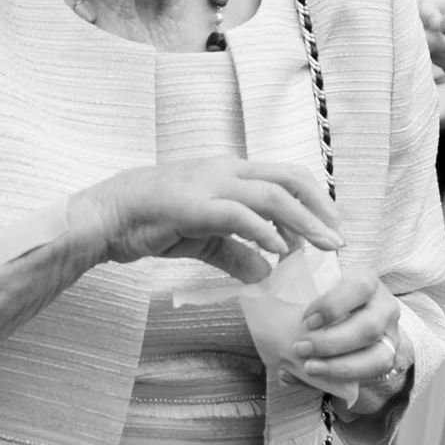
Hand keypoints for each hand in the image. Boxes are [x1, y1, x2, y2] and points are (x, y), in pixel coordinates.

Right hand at [68, 156, 340, 286]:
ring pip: (271, 194)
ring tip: (322, 246)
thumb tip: (266, 273)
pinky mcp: (195, 206)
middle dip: (319, 208)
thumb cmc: (151, 221)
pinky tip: (279, 250)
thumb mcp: (203, 239)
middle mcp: (225, 171)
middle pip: (288, 178)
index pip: (283, 176)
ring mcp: (210, 185)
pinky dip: (264, 232)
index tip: (329, 228)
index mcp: (228, 173)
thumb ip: (236, 253)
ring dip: (303, 221)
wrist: (107, 214)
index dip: (312, 200)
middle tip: (337, 238)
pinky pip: (239, 215)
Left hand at [278, 261, 408, 416]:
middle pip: (369, 327)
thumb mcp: (318, 283)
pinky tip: (318, 377)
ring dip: (340, 366)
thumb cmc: (329, 295)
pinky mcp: (387, 358)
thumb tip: (265, 287)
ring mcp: (390, 335)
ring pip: (378, 357)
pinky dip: (342, 378)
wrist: (357, 311)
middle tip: (301, 348)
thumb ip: (296, 285)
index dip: (333, 305)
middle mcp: (385, 306)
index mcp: (367, 280)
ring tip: (309, 367)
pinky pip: (372, 375)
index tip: (307, 319)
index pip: (359, 287)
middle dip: (332, 342)